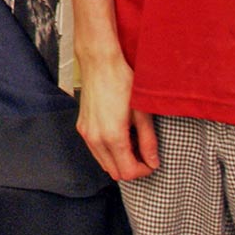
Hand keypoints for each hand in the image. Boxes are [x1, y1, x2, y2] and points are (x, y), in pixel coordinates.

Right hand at [77, 53, 158, 181]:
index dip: (143, 170)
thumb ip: (148, 141)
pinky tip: (119, 135)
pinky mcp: (82, 126)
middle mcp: (95, 138)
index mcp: (112, 136)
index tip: (152, 161)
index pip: (128, 172)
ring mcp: (86, 133)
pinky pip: (95, 150)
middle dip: (132, 167)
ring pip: (104, 163)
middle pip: (115, 172)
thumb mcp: (142, 112)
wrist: (100, 62)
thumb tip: (153, 162)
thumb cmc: (122, 81)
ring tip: (132, 143)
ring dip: (119, 160)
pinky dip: (108, 151)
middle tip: (144, 153)